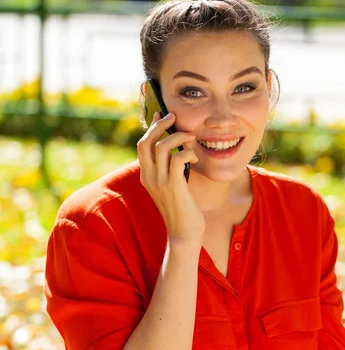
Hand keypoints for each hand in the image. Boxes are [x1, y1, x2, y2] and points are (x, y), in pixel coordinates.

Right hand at [137, 112, 204, 244]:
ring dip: (180, 137)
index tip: (162, 116)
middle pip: (147, 141)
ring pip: (163, 146)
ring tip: (192, 139)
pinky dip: (188, 152)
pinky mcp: (173, 186)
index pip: (143, 146)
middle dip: (161, 125)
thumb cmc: (182, 210)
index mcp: (146, 177)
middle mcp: (149, 177)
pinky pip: (178, 158)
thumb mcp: (172, 188)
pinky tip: (196, 158)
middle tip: (174, 117)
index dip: (152, 128)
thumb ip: (170, 171)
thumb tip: (178, 152)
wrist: (184, 233)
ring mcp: (160, 182)